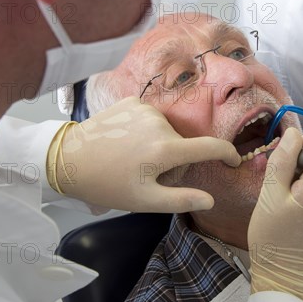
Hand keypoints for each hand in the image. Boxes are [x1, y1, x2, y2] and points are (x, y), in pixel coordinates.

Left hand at [46, 97, 240, 212]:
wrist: (68, 158)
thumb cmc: (108, 184)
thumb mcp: (144, 200)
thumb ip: (180, 200)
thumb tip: (210, 200)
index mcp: (165, 148)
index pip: (209, 147)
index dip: (227, 153)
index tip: (234, 159)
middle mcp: (160, 122)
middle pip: (184, 142)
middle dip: (176, 158)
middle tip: (150, 174)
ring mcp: (145, 108)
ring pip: (168, 130)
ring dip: (161, 143)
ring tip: (135, 157)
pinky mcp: (132, 101)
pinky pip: (152, 118)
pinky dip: (147, 129)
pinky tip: (127, 140)